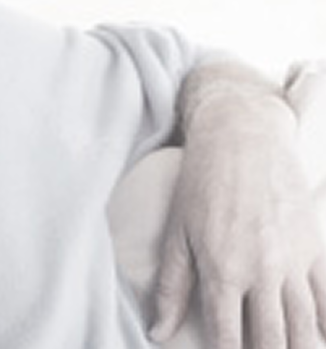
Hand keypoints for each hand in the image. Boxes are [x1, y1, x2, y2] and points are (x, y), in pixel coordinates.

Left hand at [150, 97, 325, 347]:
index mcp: (222, 271)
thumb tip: (157, 333)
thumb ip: (171, 288)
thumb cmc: (201, 185)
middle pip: (275, 341)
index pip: (228, 338)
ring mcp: (294, 262)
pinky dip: (323, 322)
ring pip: (307, 328)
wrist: (243, 138)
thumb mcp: (176, 234)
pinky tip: (317, 334)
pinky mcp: (316, 248)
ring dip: (300, 347)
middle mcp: (262, 272)